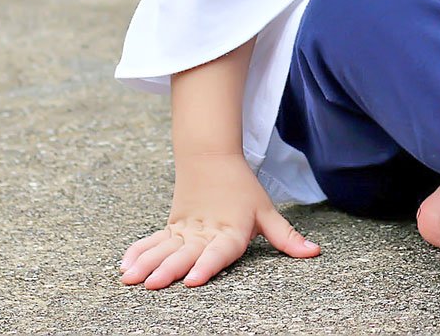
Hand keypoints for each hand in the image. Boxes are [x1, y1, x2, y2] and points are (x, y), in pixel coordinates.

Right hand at [119, 152, 319, 289]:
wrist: (212, 156)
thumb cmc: (242, 188)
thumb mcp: (267, 211)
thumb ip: (286, 237)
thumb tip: (315, 253)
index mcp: (230, 231)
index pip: (219, 251)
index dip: (207, 265)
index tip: (193, 279)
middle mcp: (205, 232)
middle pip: (186, 253)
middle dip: (168, 269)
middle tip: (152, 284)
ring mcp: (185, 230)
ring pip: (165, 248)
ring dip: (147, 262)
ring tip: (130, 278)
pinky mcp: (172, 226)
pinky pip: (154, 240)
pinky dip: (139, 251)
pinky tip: (124, 265)